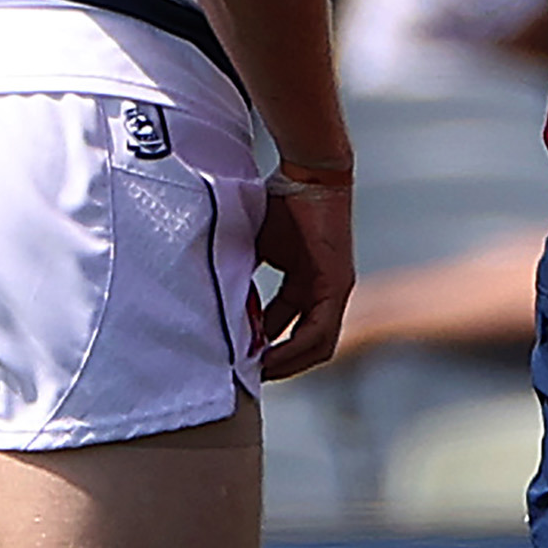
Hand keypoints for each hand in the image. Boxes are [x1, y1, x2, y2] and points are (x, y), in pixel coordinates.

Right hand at [255, 177, 354, 380]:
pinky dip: (294, 347)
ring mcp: (335, 291)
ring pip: (316, 345)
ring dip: (286, 362)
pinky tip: (269, 355)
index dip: (266, 347)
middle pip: (307, 345)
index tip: (240, 357)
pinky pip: (319, 331)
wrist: (309, 173)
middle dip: (278, 364)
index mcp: (308, 284)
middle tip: (247, 374)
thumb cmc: (280, 201)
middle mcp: (325, 292)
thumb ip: (240, 273)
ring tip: (256, 372)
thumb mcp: (253, 246)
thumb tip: (210, 297)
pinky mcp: (337, 286)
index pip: (289, 328)